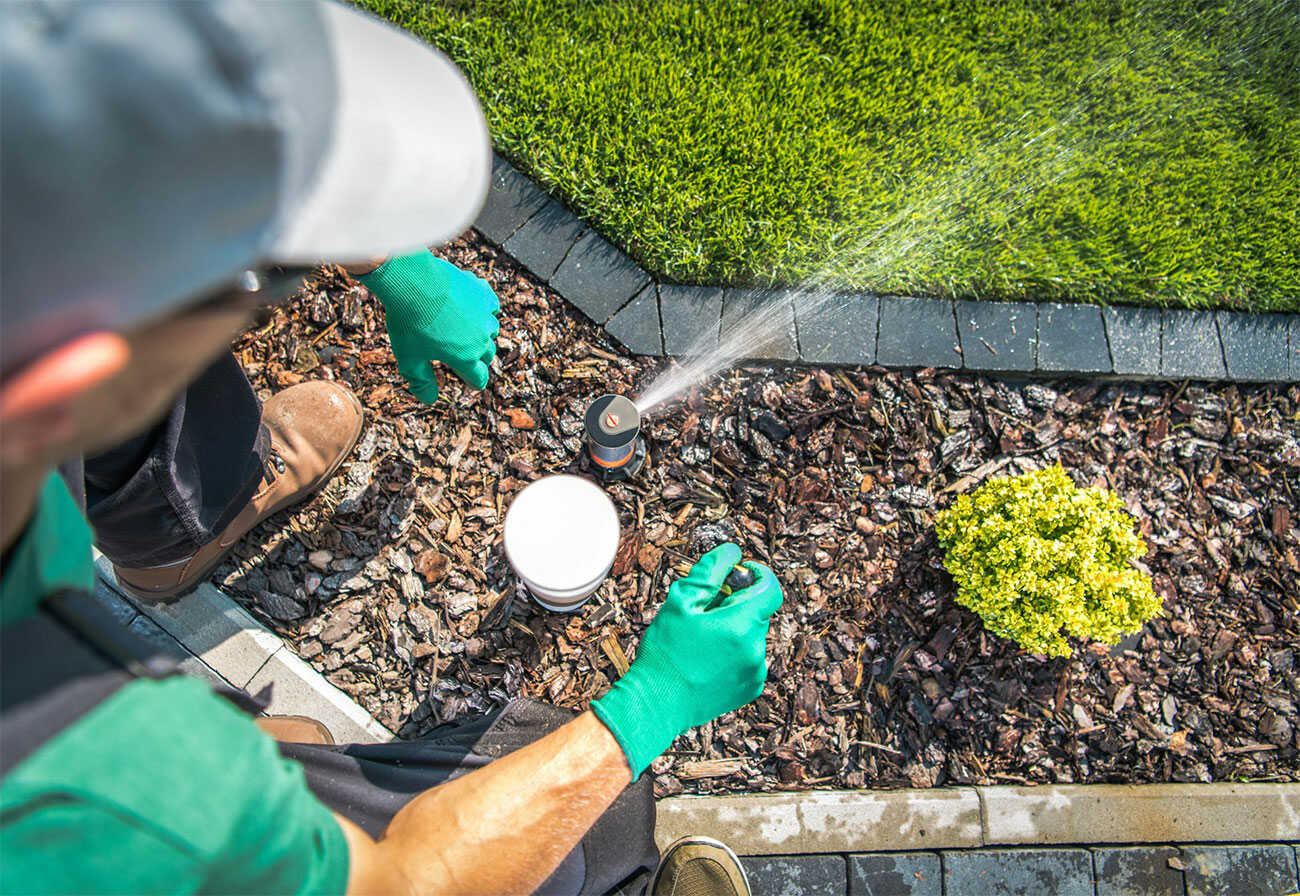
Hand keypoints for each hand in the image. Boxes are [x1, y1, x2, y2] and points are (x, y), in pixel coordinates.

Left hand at [357, 251, 499, 402]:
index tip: (468, 381)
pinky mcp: (482, 292)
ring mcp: (484, 315)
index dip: (472, 382)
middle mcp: (480, 338)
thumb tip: (429, 400)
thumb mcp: (409, 359)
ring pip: (491, 330)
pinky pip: (491, 305)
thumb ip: (421, 382)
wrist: (411, 281)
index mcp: (466, 358)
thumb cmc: (408, 322)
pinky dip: (485, 309)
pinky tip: (473, 308)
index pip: (478, 378)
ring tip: (465, 330)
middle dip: (477, 359)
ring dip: (481, 334)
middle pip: (487, 355)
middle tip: (461, 355)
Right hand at [590, 543, 782, 776]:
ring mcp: (755, 672)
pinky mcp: (750, 688)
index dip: (757, 574)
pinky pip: (749, 658)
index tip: (738, 573)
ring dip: (734, 628)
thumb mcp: (680, 602)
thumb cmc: (665, 654)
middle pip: (758, 611)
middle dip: (736, 603)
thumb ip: (711, 571)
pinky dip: (734, 651)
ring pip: (752, 634)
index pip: (770, 587)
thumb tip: (732, 552)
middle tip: (704, 610)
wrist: (656, 705)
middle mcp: (756, 649)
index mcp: (741, 625)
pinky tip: (707, 658)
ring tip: (701, 639)